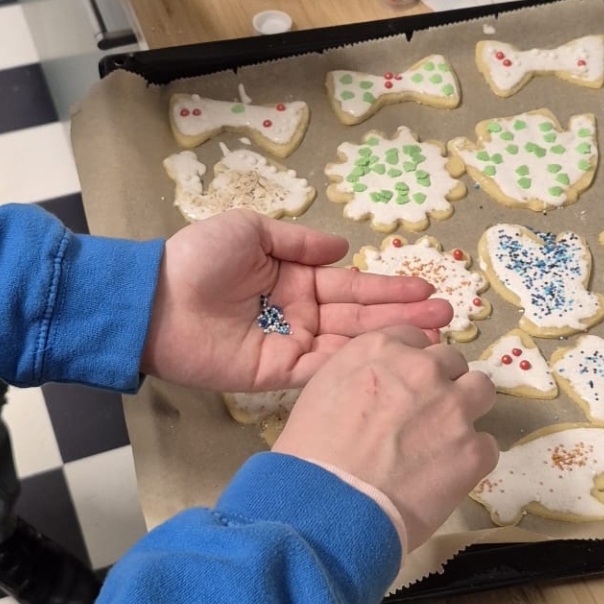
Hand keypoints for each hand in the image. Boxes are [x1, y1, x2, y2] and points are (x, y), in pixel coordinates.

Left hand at [141, 212, 451, 391]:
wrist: (156, 301)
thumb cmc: (198, 259)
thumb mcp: (251, 230)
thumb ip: (299, 241)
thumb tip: (344, 248)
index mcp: (294, 278)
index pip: (351, 285)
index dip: (387, 287)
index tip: (425, 287)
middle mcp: (298, 313)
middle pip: (360, 316)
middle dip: (403, 315)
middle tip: (446, 314)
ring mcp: (290, 345)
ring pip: (350, 344)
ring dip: (390, 341)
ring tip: (434, 337)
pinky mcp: (277, 374)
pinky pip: (322, 370)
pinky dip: (355, 365)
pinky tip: (390, 361)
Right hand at [274, 329, 498, 550]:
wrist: (330, 506)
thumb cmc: (311, 455)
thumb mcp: (320, 391)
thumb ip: (358, 373)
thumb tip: (378, 384)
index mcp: (381, 350)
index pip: (413, 338)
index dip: (410, 363)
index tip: (403, 385)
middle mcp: (423, 369)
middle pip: (450, 361)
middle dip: (440, 383)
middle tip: (424, 416)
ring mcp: (454, 407)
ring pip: (481, 390)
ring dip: (467, 409)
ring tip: (446, 440)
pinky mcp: (474, 449)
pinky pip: (487, 444)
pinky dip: (470, 459)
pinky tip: (446, 477)